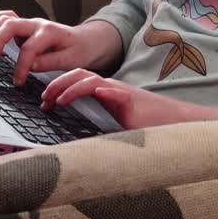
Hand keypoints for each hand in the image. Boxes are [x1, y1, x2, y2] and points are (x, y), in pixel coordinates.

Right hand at [0, 12, 121, 85]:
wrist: (87, 40)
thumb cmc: (80, 49)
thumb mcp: (71, 60)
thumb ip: (50, 62)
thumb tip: (30, 65)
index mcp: (50, 33)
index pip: (29, 48)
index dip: (21, 66)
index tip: (18, 81)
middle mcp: (38, 25)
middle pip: (12, 25)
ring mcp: (31, 25)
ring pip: (7, 19)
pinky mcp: (26, 28)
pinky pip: (8, 17)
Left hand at [40, 69, 217, 128]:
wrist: (174, 123)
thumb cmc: (147, 127)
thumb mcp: (116, 127)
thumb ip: (99, 126)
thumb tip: (76, 143)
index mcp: (105, 93)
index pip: (77, 82)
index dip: (58, 88)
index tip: (45, 102)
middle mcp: (111, 89)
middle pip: (79, 75)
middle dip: (57, 84)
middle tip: (43, 100)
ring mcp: (121, 93)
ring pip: (92, 80)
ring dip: (72, 87)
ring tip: (58, 99)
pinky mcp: (132, 101)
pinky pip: (117, 92)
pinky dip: (105, 90)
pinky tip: (97, 92)